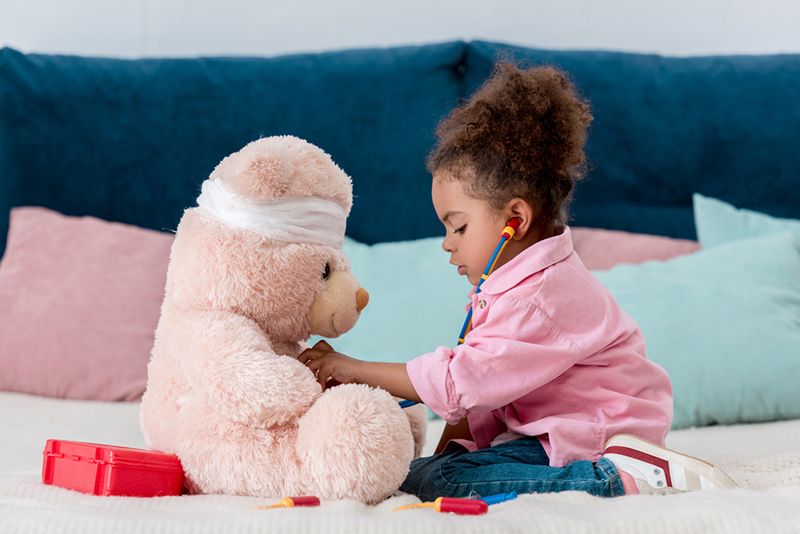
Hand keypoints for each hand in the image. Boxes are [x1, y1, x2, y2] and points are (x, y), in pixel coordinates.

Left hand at [299, 341, 422, 402]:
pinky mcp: (329, 364)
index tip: (303, 369)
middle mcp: (327, 353)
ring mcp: (328, 357)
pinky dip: (318, 385)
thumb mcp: (336, 377)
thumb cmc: (353, 378)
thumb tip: (315, 390)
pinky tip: (320, 392)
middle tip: (299, 374)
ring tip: (307, 386)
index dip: (307, 357)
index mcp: (329, 354)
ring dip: (307, 376)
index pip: (314, 349)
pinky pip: (318, 376)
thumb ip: (326, 380)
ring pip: (309, 364)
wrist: (365, 375)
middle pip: (307, 352)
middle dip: (301, 361)